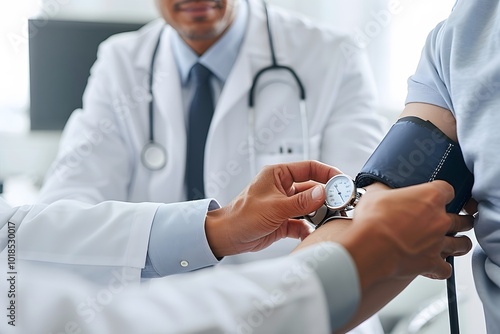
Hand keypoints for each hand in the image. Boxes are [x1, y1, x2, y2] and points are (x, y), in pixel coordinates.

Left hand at [205, 161, 339, 257]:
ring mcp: (284, 205)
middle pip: (312, 188)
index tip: (342, 181)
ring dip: (318, 214)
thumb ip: (301, 201)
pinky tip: (311, 234)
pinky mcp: (284, 221)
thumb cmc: (241, 216)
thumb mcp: (275, 207)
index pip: (309, 168)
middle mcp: (283, 188)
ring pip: (309, 207)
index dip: (327, 173)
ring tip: (327, 220)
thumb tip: (323, 193)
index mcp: (278, 175)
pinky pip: (302, 223)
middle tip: (338, 205)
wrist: (227, 237)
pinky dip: (308, 229)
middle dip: (326, 197)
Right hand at [295, 181, 473, 289]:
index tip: (437, 192)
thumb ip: (377, 189)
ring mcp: (437, 242)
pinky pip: (445, 268)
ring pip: (462, 242)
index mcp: (429, 196)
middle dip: (459, 215)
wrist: (367, 247)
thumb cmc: (369, 220)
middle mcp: (439, 219)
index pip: (448, 188)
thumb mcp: (371, 195)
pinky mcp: (430, 263)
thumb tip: (368, 184)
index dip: (442, 190)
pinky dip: (441, 266)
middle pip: (463, 215)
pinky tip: (434, 263)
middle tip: (451, 215)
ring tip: (450, 239)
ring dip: (457, 240)